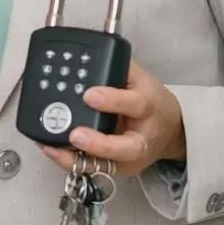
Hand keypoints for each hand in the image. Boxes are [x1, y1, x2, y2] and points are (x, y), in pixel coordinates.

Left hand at [40, 60, 184, 175]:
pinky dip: (72, 162)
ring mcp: (128, 158)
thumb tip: (90, 55)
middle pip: (124, 147)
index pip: (134, 104)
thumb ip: (119, 68)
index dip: (112, 100)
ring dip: (77, 158)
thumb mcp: (141, 79)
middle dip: (98, 144)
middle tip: (74, 134)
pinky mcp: (117, 168)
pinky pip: (93, 169)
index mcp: (147, 108)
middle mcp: (140, 138)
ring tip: (53, 148)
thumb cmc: (151, 103)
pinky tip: (53, 151)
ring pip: (106, 165)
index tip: (89, 94)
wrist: (170, 131)